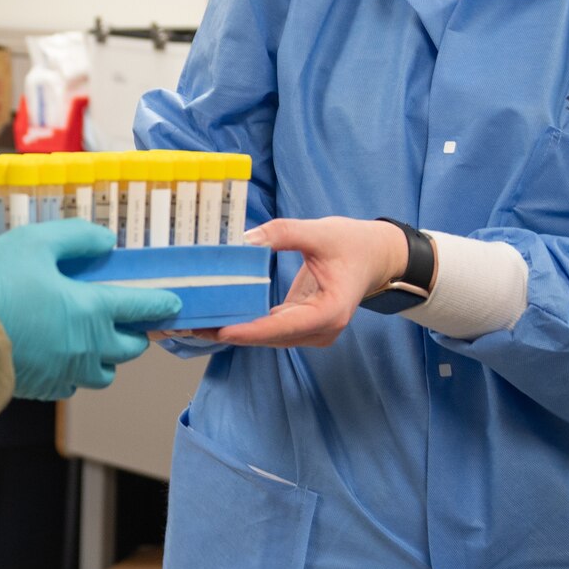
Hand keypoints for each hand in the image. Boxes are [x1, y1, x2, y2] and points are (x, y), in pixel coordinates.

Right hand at [0, 220, 183, 400]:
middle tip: (132, 319)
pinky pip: (72, 383)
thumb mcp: (35, 241)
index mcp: (92, 310)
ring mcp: (64, 372)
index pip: (141, 307)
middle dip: (137, 333)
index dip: (160, 303)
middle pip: (130, 348)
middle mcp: (87, 347)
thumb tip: (105, 241)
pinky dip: (77, 370)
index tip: (173, 303)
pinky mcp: (42, 388)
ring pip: (105, 372)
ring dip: (109, 356)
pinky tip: (63, 354)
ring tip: (97, 339)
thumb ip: (76, 237)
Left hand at [212, 216, 408, 348]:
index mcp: (331, 311)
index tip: (221, 329)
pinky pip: (270, 328)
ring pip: (267, 336)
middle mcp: (322, 329)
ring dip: (234, 329)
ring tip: (196, 320)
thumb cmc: (353, 244)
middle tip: (192, 323)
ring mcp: (313, 331)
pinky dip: (245, 322)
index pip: (284, 327)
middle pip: (270, 336)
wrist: (376, 256)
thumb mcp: (320, 231)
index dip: (251, 330)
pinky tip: (217, 314)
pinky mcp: (302, 325)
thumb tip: (244, 240)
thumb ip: (283, 233)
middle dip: (232, 331)